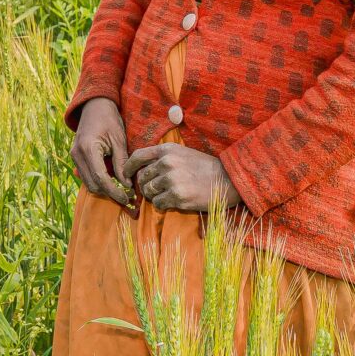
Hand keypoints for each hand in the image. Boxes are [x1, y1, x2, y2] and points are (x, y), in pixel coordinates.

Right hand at [70, 98, 136, 209]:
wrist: (94, 105)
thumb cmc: (109, 119)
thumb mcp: (119, 139)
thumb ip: (122, 163)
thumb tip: (127, 185)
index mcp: (88, 149)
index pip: (101, 178)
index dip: (114, 191)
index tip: (127, 198)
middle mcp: (77, 155)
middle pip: (92, 185)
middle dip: (109, 194)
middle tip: (127, 196)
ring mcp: (74, 156)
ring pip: (88, 183)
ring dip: (103, 189)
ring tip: (121, 190)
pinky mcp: (76, 157)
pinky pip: (86, 176)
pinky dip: (98, 181)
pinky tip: (112, 181)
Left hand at [124, 142, 243, 213]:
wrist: (228, 180)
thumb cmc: (205, 168)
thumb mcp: (184, 153)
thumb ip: (164, 157)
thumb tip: (143, 169)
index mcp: (167, 150)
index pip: (138, 156)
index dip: (128, 167)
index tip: (127, 174)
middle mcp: (167, 163)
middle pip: (142, 177)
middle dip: (145, 186)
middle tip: (155, 190)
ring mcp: (171, 179)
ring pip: (148, 191)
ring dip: (154, 196)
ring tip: (167, 195)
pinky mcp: (177, 196)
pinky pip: (158, 203)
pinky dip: (163, 205)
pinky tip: (174, 202)